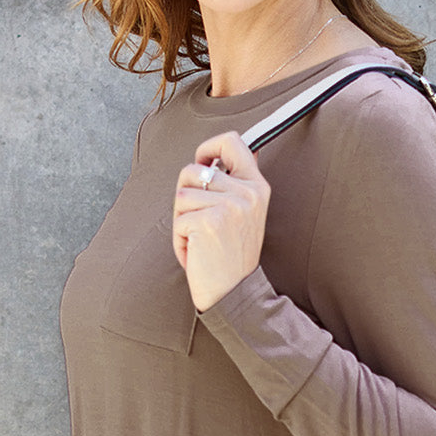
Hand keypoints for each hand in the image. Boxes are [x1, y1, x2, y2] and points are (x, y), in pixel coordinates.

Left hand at [172, 132, 270, 312]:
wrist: (235, 293)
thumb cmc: (232, 257)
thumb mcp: (245, 215)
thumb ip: (234, 184)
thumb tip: (215, 154)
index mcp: (257, 187)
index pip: (233, 142)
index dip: (209, 146)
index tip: (203, 161)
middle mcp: (247, 192)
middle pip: (193, 170)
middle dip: (185, 195)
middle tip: (198, 221)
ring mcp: (230, 206)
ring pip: (181, 195)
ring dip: (181, 221)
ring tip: (200, 240)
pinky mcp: (209, 221)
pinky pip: (178, 220)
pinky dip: (180, 240)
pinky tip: (196, 252)